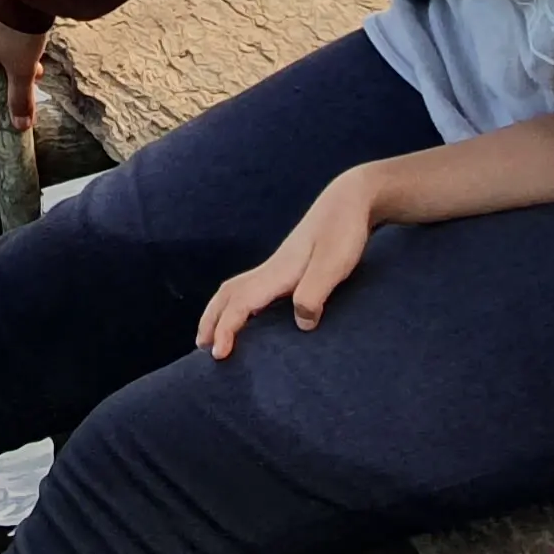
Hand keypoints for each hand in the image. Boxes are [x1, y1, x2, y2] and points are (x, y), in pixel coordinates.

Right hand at [200, 170, 379, 358]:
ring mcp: (278, 266)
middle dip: (211, 320)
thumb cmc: (344, 230)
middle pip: (228, 294)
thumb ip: (314, 293)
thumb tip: (301, 323)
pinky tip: (248, 313)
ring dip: (220, 310)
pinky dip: (237, 302)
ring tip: (214, 333)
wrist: (350, 199)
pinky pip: (250, 287)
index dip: (226, 328)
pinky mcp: (288, 265)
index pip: (240, 302)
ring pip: (236, 289)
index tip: (218, 354)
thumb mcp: (334, 264)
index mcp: (277, 271)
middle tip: (202, 347)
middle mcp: (271, 269)